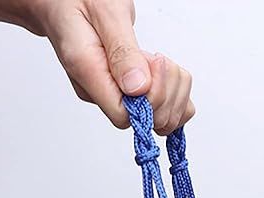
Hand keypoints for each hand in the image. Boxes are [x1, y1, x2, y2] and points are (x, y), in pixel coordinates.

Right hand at [27, 0, 194, 133]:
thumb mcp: (103, 10)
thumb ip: (122, 50)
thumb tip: (137, 89)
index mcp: (88, 74)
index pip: (125, 116)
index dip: (150, 97)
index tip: (153, 61)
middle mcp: (101, 93)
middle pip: (148, 120)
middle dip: (166, 89)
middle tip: (154, 56)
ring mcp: (116, 96)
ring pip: (163, 118)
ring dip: (173, 89)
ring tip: (155, 59)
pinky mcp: (129, 94)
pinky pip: (166, 109)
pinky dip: (176, 92)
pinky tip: (165, 71)